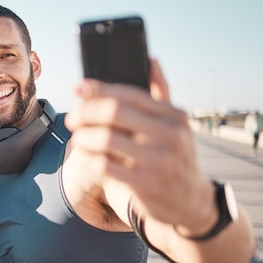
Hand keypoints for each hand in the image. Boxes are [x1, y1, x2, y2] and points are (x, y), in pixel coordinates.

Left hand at [64, 59, 211, 226]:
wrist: (190, 203)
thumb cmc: (174, 157)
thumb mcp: (174, 125)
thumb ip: (161, 93)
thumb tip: (150, 59)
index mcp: (174, 116)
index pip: (129, 94)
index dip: (99, 89)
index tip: (77, 88)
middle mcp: (170, 135)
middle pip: (114, 112)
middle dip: (86, 112)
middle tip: (72, 118)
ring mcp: (159, 161)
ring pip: (105, 139)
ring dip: (82, 137)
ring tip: (77, 139)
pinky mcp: (145, 184)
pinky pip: (103, 166)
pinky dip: (87, 159)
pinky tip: (83, 157)